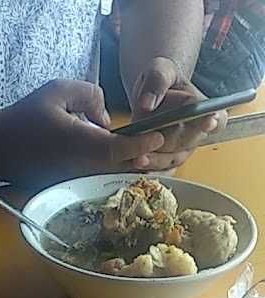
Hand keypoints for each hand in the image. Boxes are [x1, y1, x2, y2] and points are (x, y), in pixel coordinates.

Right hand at [0, 79, 164, 186]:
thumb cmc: (25, 116)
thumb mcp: (58, 90)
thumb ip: (90, 95)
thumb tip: (106, 120)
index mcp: (80, 142)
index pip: (121, 148)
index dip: (143, 143)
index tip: (158, 135)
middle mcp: (80, 167)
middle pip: (121, 168)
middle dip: (142, 159)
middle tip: (159, 149)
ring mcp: (74, 182)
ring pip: (110, 178)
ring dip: (129, 169)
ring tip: (146, 158)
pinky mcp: (67, 189)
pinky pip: (96, 182)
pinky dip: (111, 175)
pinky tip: (120, 166)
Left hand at [131, 57, 227, 171]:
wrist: (149, 95)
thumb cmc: (160, 80)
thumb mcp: (159, 70)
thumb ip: (156, 82)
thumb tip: (147, 104)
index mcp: (202, 107)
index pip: (216, 116)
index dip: (213, 121)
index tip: (209, 122)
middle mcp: (196, 132)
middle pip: (186, 141)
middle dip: (171, 143)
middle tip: (155, 141)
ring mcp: (181, 149)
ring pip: (172, 160)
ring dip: (156, 162)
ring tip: (138, 160)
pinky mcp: (167, 161)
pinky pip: (161, 171)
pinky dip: (149, 172)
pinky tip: (136, 171)